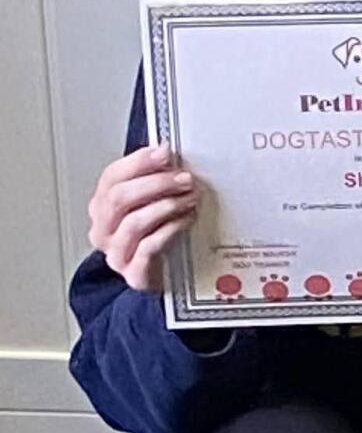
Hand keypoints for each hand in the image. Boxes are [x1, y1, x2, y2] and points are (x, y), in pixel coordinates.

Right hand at [88, 144, 199, 290]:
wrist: (159, 279)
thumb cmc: (154, 238)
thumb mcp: (150, 205)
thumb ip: (152, 180)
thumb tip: (165, 153)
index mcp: (102, 207)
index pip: (111, 177)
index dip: (138, 162)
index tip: (164, 153)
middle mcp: (103, 229)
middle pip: (119, 198)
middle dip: (155, 183)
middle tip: (184, 178)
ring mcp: (116, 253)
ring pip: (133, 222)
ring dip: (166, 206)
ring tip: (189, 198)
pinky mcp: (133, 274)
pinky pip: (149, 247)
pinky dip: (170, 229)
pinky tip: (186, 220)